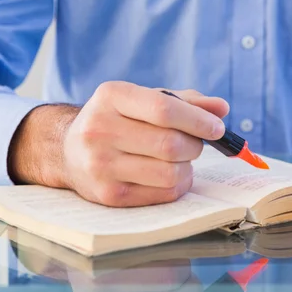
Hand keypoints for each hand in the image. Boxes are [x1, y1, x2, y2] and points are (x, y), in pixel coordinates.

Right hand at [8, 82, 227, 205]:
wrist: (70, 151)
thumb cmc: (118, 121)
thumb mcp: (143, 100)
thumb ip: (184, 101)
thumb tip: (221, 108)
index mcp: (111, 96)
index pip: (164, 109)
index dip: (198, 120)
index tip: (217, 128)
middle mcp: (100, 130)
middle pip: (170, 144)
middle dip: (194, 146)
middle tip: (194, 144)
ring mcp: (101, 165)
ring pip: (170, 173)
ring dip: (187, 168)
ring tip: (180, 160)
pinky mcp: (108, 195)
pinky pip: (163, 194)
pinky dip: (178, 185)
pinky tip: (170, 175)